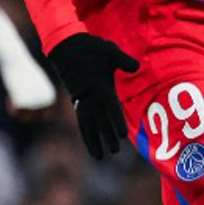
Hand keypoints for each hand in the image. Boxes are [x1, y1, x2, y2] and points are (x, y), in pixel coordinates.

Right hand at [46, 33, 139, 159]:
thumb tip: (136, 67)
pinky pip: (81, 121)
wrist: (67, 48)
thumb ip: (124, 61)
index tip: (121, 134)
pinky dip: (85, 134)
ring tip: (98, 157)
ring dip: (93, 141)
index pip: (111, 107)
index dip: (116, 121)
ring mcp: (82, 100)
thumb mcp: (110, 51)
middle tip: (114, 151)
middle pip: (100, 121)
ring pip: (88, 125)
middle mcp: (91, 97)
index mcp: (101, 86)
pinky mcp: (76, 102)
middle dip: (107, 136)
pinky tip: (90, 144)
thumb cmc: (92, 49)